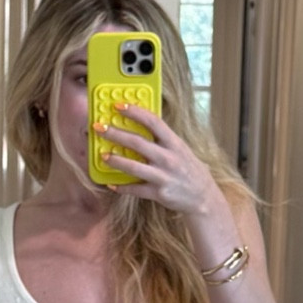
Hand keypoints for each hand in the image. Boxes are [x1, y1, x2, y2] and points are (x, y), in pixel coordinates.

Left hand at [94, 104, 219, 216]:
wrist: (203, 197)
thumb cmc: (188, 169)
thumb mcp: (180, 149)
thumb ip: (162, 139)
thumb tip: (140, 125)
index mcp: (174, 143)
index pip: (153, 121)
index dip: (135, 112)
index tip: (118, 105)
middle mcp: (168, 158)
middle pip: (138, 143)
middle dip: (116, 134)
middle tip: (99, 128)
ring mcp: (163, 176)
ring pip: (134, 167)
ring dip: (115, 161)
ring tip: (103, 155)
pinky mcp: (159, 193)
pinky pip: (136, 190)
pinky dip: (122, 187)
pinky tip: (111, 184)